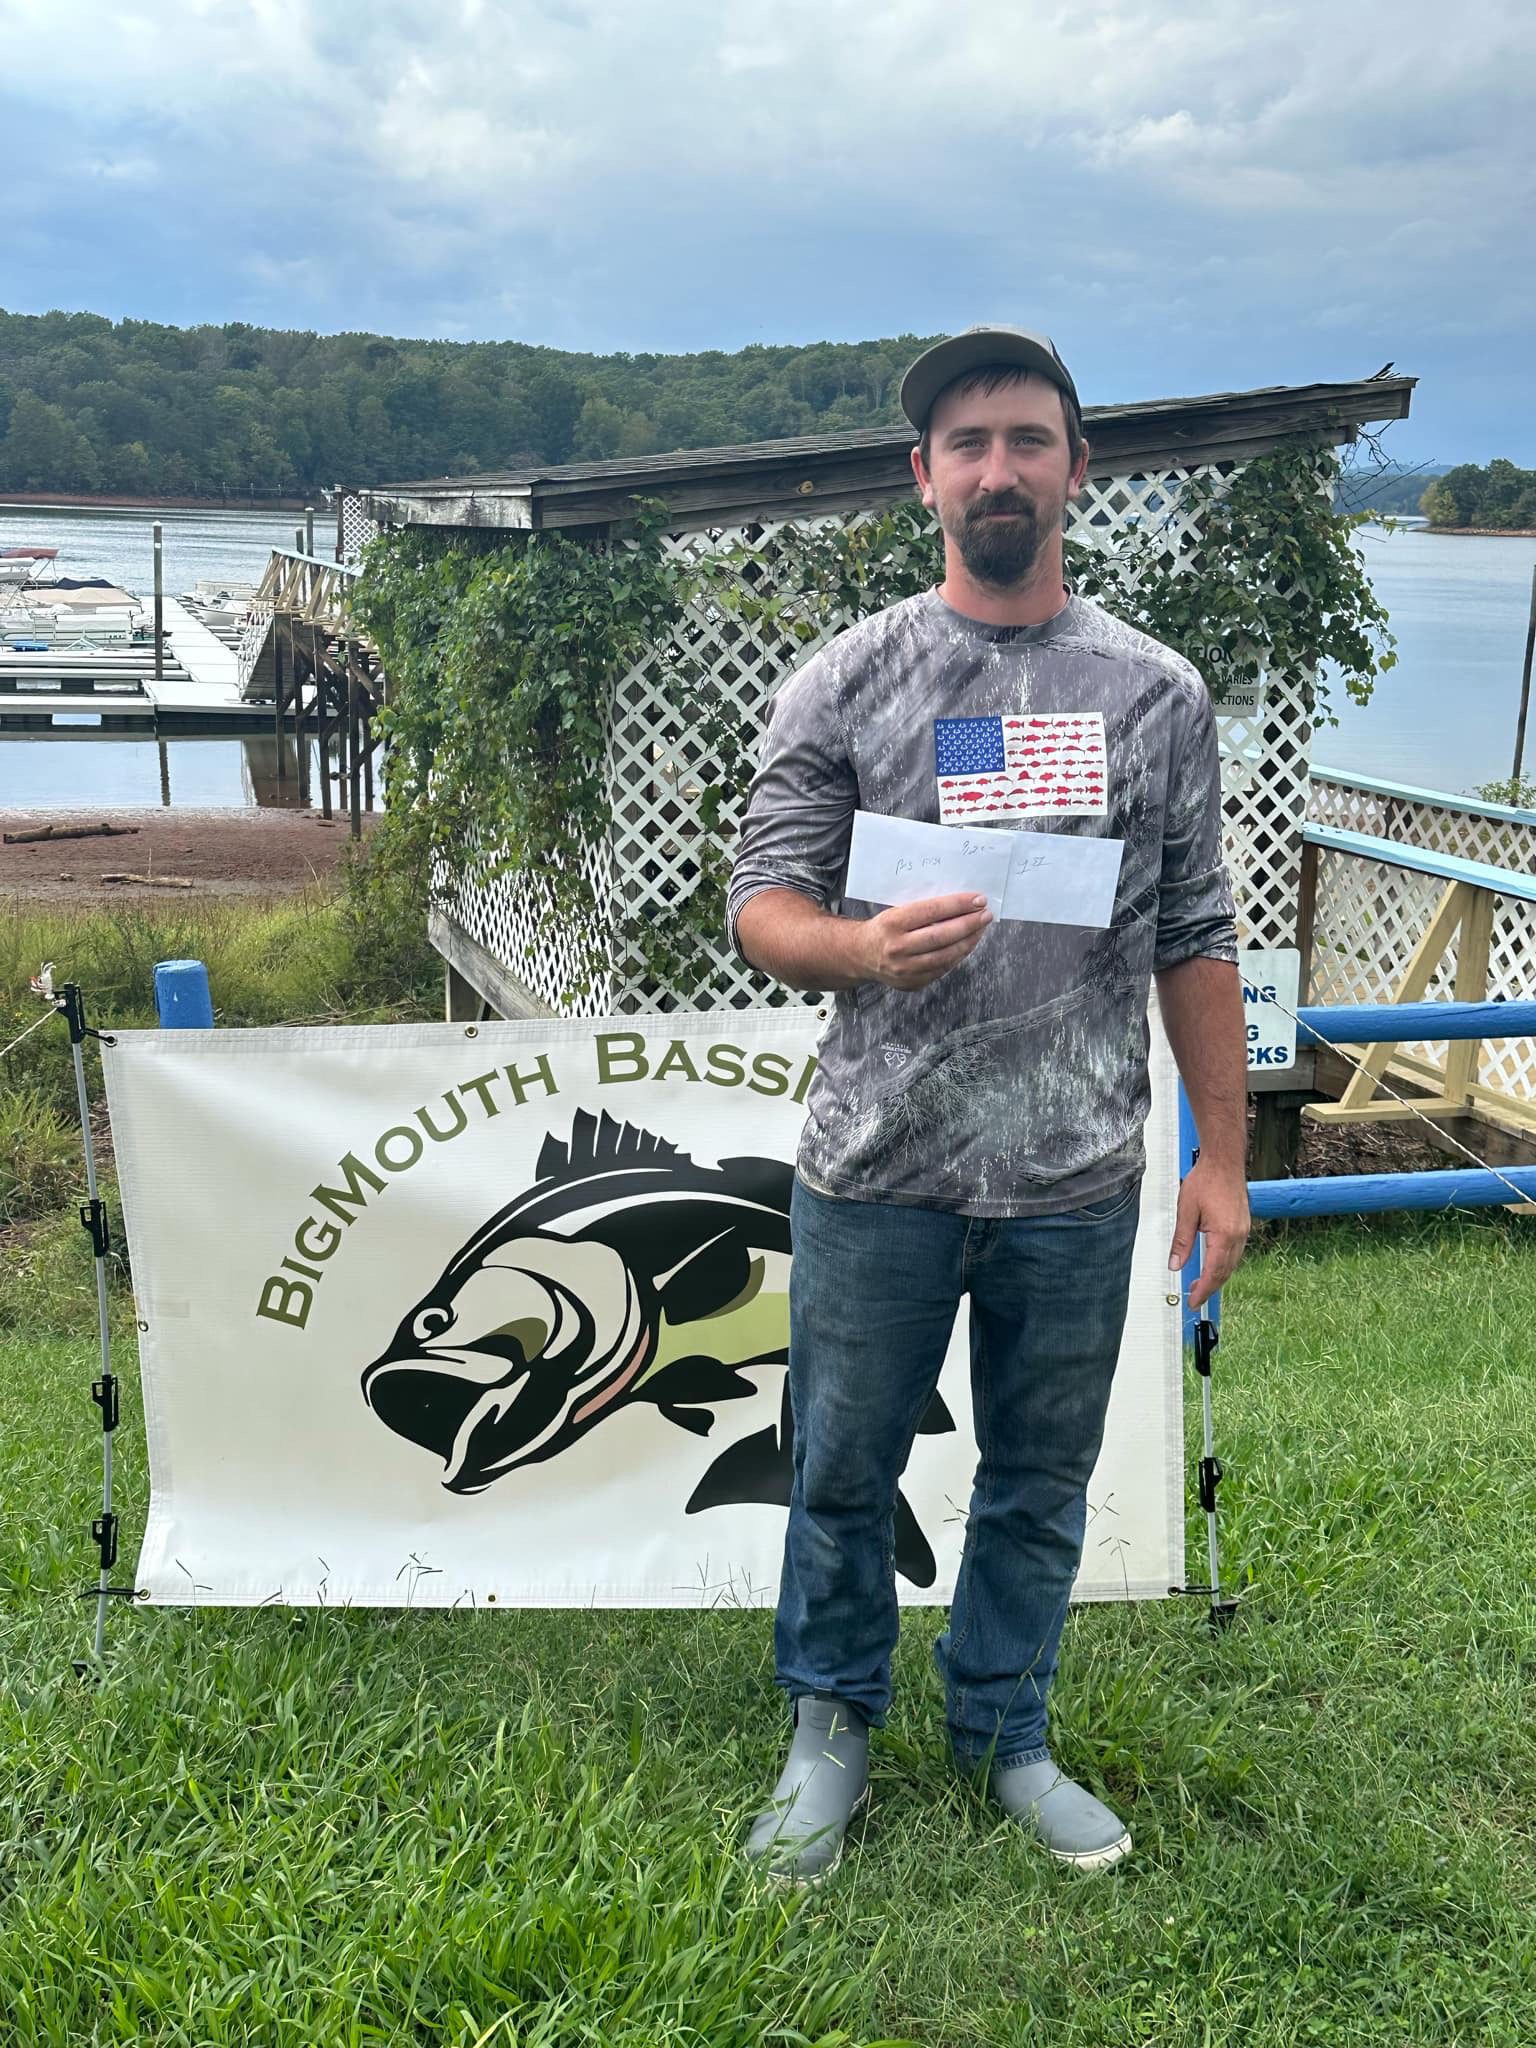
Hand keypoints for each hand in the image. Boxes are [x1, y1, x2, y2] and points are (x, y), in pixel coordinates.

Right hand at [857, 893, 992, 990]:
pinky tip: (968, 944)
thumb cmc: (884, 928)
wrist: (860, 955)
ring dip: (969, 941)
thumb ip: (924, 910)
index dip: (958, 904)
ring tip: (981, 928)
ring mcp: (904, 969)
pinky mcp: (911, 983)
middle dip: (969, 924)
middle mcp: (897, 948)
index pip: (932, 911)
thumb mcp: (896, 911)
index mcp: (892, 923)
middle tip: (986, 914)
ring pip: (945, 955)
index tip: (978, 899)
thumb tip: (961, 904)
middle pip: (942, 935)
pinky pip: (942, 969)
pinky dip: (958, 955)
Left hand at [1168, 1157, 1249, 1310]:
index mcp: (1224, 1235)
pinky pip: (1235, 1253)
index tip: (1193, 1301)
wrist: (1224, 1161)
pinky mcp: (1243, 1226)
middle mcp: (1238, 1236)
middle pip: (1225, 1272)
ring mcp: (1244, 1231)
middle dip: (1210, 1287)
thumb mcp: (1186, 1212)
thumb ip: (1181, 1241)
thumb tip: (1175, 1264)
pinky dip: (1224, 1264)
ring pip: (1232, 1264)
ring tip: (1201, 1284)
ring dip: (1218, 1277)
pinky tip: (1214, 1265)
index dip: (1203, 1290)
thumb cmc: (1206, 1180)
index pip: (1213, 1272)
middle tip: (1195, 1298)